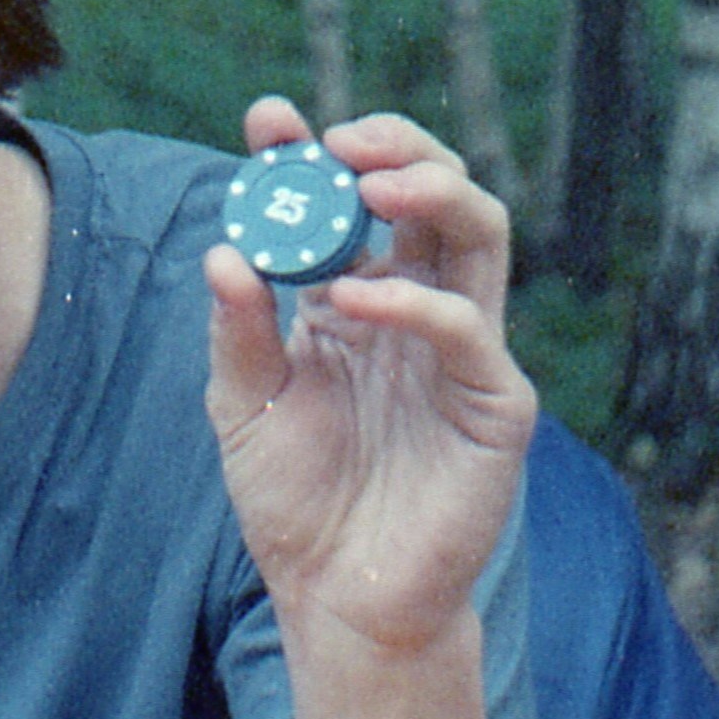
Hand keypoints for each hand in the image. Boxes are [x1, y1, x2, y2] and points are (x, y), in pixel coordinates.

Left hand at [202, 98, 535, 653]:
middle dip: (393, 148)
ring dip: (430, 191)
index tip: (267, 120)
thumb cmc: (296, 501)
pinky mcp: (495, 404)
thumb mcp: (243, 406)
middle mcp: (421, 310)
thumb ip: (237, 330)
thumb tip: (224, 252)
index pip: (353, 203)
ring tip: (366, 183)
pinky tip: (354, 299)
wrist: (338, 598)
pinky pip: (470, 331)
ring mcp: (465, 351)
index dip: (314, 151)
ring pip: (481, 235)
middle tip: (338, 141)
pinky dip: (414, 302)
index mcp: (362, 298)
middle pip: (437, 194)